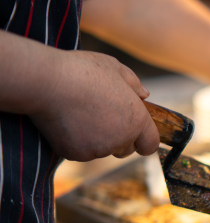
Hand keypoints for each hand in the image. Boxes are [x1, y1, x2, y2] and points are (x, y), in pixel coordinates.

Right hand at [29, 50, 159, 160]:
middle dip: (119, 139)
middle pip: (126, 150)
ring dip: (96, 139)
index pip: (149, 144)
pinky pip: (80, 151)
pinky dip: (75, 142)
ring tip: (81, 114)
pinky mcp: (75, 154)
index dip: (144, 140)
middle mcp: (121, 139)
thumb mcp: (114, 68)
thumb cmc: (82, 71)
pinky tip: (67, 122)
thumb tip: (143, 94)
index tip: (137, 136)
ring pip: (101, 150)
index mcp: (136, 120)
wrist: (46, 83)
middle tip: (102, 118)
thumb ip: (133, 83)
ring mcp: (98, 149)